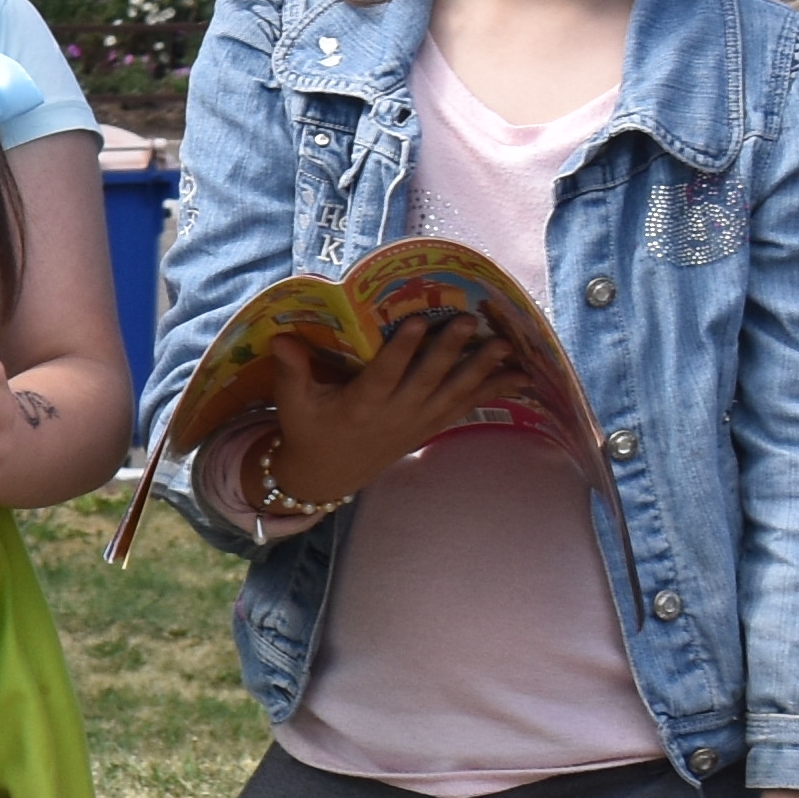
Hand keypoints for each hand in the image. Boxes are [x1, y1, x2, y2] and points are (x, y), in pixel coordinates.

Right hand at [257, 315, 510, 514]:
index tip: (418, 320)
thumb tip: (281, 338)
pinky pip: (464, 408)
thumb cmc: (309, 431)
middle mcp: (394, 415)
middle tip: (470, 322)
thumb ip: (291, 370)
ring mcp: (416, 423)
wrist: (327, 476)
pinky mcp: (430, 428)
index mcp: (360, 406)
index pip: (384, 374)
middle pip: (427, 380)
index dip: (402, 349)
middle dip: (450, 351)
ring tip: (503, 346)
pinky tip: (517, 374)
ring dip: (480, 370)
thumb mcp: (293, 404)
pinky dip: (491, 391)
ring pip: (453, 394)